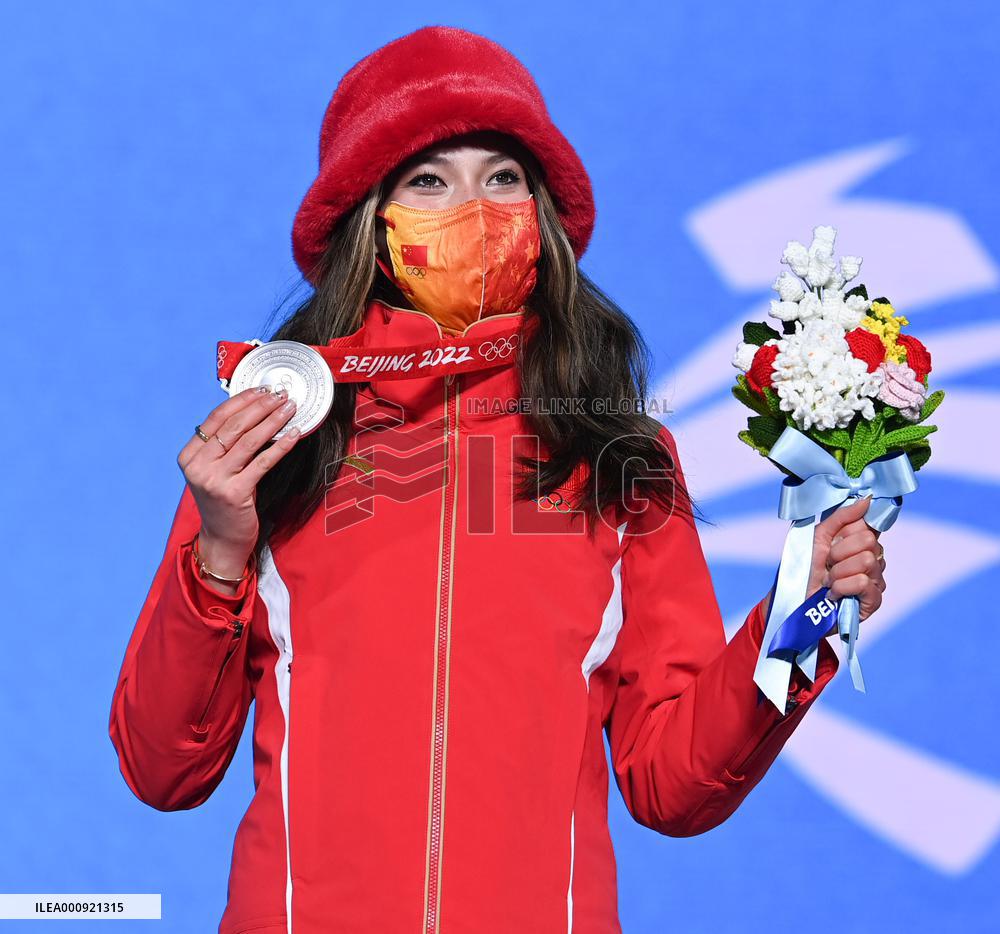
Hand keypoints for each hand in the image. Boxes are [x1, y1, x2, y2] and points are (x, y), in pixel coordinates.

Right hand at [177, 386, 300, 578]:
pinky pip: (263, 462)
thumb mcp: (215, 470)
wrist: (222, 539)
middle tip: (281, 395)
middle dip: (261, 406)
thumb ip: (224, 445)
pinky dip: (280, 445)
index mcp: (189, 456)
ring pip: (249, 440)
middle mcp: (197, 466)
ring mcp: (214, 480)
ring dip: (273, 420)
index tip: (262, 389)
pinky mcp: (234, 493)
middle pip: (234, 426)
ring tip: (290, 408)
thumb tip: (253, 410)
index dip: (241, 400)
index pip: (216, 418)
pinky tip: (294, 434)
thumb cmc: (224, 501)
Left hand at [806, 495, 885, 635]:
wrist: (794, 599)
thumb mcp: (818, 536)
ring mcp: (876, 580)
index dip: (848, 532)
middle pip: (868, 541)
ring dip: (838, 572)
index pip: (869, 524)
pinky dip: (842, 587)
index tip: (833, 541)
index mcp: (861, 542)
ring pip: (866, 561)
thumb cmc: (805, 568)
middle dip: (839, 553)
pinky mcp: (873, 601)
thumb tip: (867, 499)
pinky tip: (833, 594)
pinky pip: (863, 583)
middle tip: (827, 564)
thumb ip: (842, 517)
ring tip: (828, 581)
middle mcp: (873, 559)